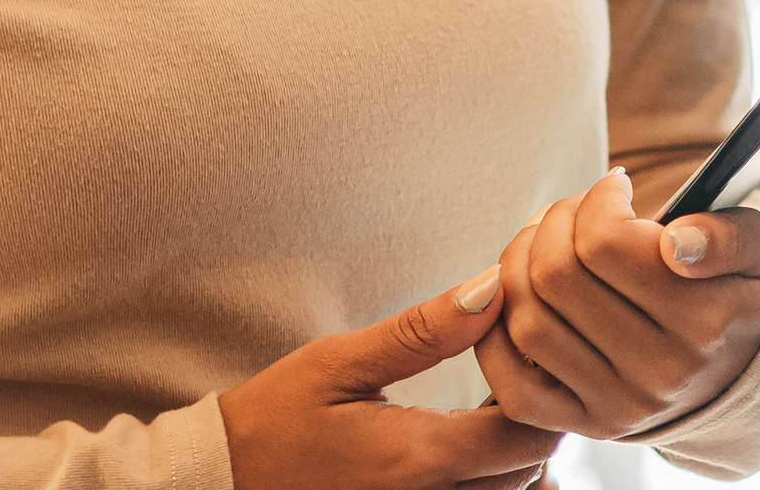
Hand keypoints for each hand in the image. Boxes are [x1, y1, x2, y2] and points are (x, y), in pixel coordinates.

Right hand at [223, 268, 560, 489]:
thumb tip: (493, 288)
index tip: (522, 348)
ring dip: (510, 451)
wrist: (218, 482)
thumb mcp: (339, 362)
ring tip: (484, 404)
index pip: (530, 434)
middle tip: (509, 367)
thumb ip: (423, 331)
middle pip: (529, 468)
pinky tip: (462, 441)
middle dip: (532, 416)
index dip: (542, 387)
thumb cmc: (271, 420)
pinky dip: (483, 477)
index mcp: (418, 458)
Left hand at [472, 170, 759, 442]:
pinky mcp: (583, 426)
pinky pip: (512, 383)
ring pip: (527, 321)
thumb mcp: (758, 251)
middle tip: (575, 209)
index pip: (605, 242)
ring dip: (519, 264)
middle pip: (556, 276)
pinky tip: (517, 294)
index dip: (597, 199)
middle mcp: (658, 373)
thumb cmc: (738, 291)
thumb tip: (679, 242)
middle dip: (555, 222)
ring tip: (547, 241)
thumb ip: (729, 237)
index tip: (616, 188)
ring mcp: (616, 405)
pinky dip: (497, 334)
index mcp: (704, 322)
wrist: (739, 371)